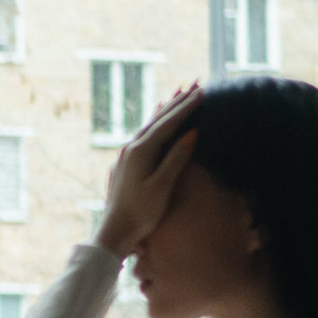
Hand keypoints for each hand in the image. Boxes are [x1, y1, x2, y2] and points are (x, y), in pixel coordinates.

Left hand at [96, 85, 202, 255]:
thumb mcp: (162, 186)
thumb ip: (176, 158)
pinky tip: (157, 121)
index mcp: (140, 151)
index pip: (168, 124)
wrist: (115, 231)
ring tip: (180, 94)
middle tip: (195, 85)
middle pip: (158, 119)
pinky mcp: (126, 164)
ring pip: (150, 126)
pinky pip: (144, 135)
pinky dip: (155, 124)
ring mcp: (126, 155)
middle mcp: (131, 148)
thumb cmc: (141, 213)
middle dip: (177, 102)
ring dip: (166, 110)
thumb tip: (192, 133)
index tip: (202, 92)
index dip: (186, 108)